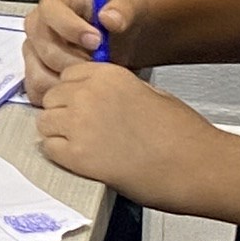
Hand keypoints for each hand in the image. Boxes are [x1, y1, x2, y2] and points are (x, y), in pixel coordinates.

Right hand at [23, 0, 149, 96]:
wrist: (125, 44)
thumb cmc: (121, 20)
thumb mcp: (131, 6)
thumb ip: (123, 9)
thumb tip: (109, 18)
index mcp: (57, 0)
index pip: (50, 10)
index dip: (70, 27)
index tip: (97, 41)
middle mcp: (39, 24)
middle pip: (43, 45)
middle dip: (74, 60)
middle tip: (99, 65)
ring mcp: (34, 51)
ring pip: (37, 72)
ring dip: (67, 81)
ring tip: (92, 77)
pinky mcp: (35, 75)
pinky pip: (37, 91)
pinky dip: (60, 95)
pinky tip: (82, 88)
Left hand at [34, 57, 230, 209]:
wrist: (195, 165)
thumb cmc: (184, 135)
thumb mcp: (153, 94)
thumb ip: (121, 90)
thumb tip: (106, 96)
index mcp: (109, 75)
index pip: (67, 75)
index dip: (73, 92)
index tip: (80, 104)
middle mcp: (90, 94)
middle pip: (52, 97)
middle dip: (62, 112)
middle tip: (80, 129)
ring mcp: (81, 124)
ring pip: (44, 122)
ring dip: (57, 133)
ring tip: (79, 145)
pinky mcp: (78, 156)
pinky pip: (48, 149)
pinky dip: (59, 155)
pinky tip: (79, 159)